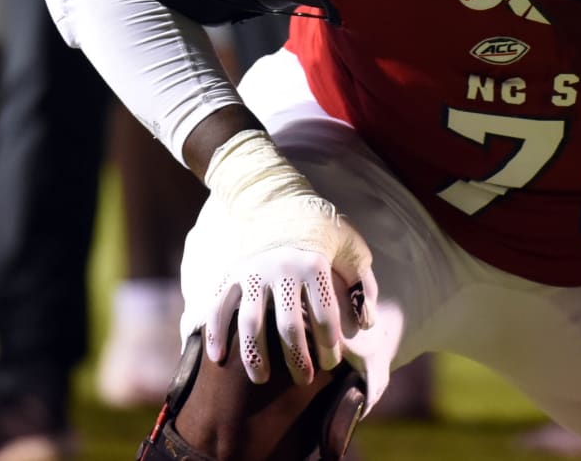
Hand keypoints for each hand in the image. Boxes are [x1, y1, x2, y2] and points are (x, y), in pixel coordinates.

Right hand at [202, 130, 377, 385]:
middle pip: (288, 326)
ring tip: (260, 380)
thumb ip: (362, 284)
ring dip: (255, 356)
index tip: (332, 363)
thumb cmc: (325, 230)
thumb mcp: (352, 248)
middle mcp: (281, 270)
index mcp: (313, 264)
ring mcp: (252, 272)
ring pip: (250, 322)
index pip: (323, 315)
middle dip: (296, 359)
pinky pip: (218, 307)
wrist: (282, 200)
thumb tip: (365, 323)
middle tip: (304, 379)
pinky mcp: (232, 273)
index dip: (329, 344)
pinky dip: (215, 333)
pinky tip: (218, 358)